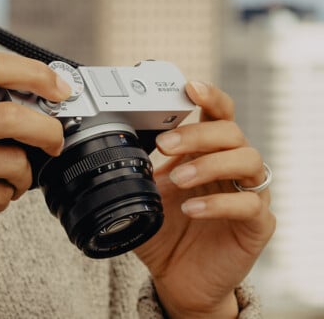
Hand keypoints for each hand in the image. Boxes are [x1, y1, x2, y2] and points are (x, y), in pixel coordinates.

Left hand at [135, 81, 275, 317]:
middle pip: (231, 131)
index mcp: (207, 152)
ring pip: (248, 159)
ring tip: (177, 180)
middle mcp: (232, 167)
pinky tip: (192, 209)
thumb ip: (135, 169)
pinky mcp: (257, 224)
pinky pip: (249, 204)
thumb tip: (108, 144)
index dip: (209, 96)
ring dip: (209, 164)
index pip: (218, 114)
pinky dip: (218, 203)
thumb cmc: (165, 231)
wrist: (178, 278)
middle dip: (197, 133)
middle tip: (166, 145)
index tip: (188, 87)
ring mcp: (249, 193)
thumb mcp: (144, 195)